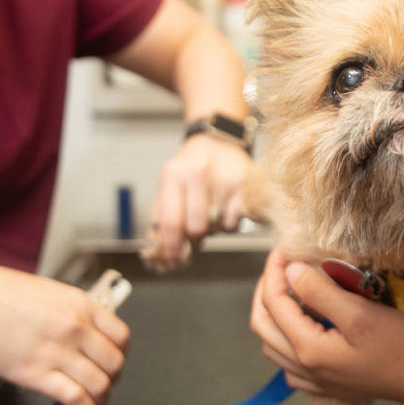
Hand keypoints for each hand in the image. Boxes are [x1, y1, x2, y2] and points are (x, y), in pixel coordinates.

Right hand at [0, 262, 128, 404]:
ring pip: (100, 385)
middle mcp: (75, 327)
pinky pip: (76, 399)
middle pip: (115, 364)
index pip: (122, 336)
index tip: (111, 363)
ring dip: (101, 401)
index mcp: (80, 304)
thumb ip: (69, 314)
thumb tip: (83, 337)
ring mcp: (57, 351)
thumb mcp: (47, 293)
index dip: (120, 355)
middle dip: (112, 380)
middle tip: (100, 385)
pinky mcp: (36, 374)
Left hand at [142, 133, 251, 270]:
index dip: (171, 248)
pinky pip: (234, 222)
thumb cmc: (190, 168)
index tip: (172, 262)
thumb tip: (158, 254)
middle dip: (194, 239)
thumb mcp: (168, 184)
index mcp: (173, 175)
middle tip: (194, 234)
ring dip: (212, 228)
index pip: (170, 222)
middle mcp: (198, 174)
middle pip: (196, 229)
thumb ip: (161, 217)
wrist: (218, 142)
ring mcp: (224, 179)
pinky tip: (224, 207)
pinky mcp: (245, 185)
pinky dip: (228, 222)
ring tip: (210, 211)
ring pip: (217, 227)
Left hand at [250, 247, 403, 404]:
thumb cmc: (403, 346)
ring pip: (273, 347)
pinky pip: (290, 365)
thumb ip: (320, 293)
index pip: (274, 304)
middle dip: (266, 291)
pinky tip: (302, 329)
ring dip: (273, 316)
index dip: (274, 272)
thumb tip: (289, 271)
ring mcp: (316, 381)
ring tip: (288, 290)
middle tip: (280, 266)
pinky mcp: (329, 385)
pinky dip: (285, 342)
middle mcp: (305, 369)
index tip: (284, 249)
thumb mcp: (361, 314)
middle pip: (263, 326)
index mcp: (308, 350)